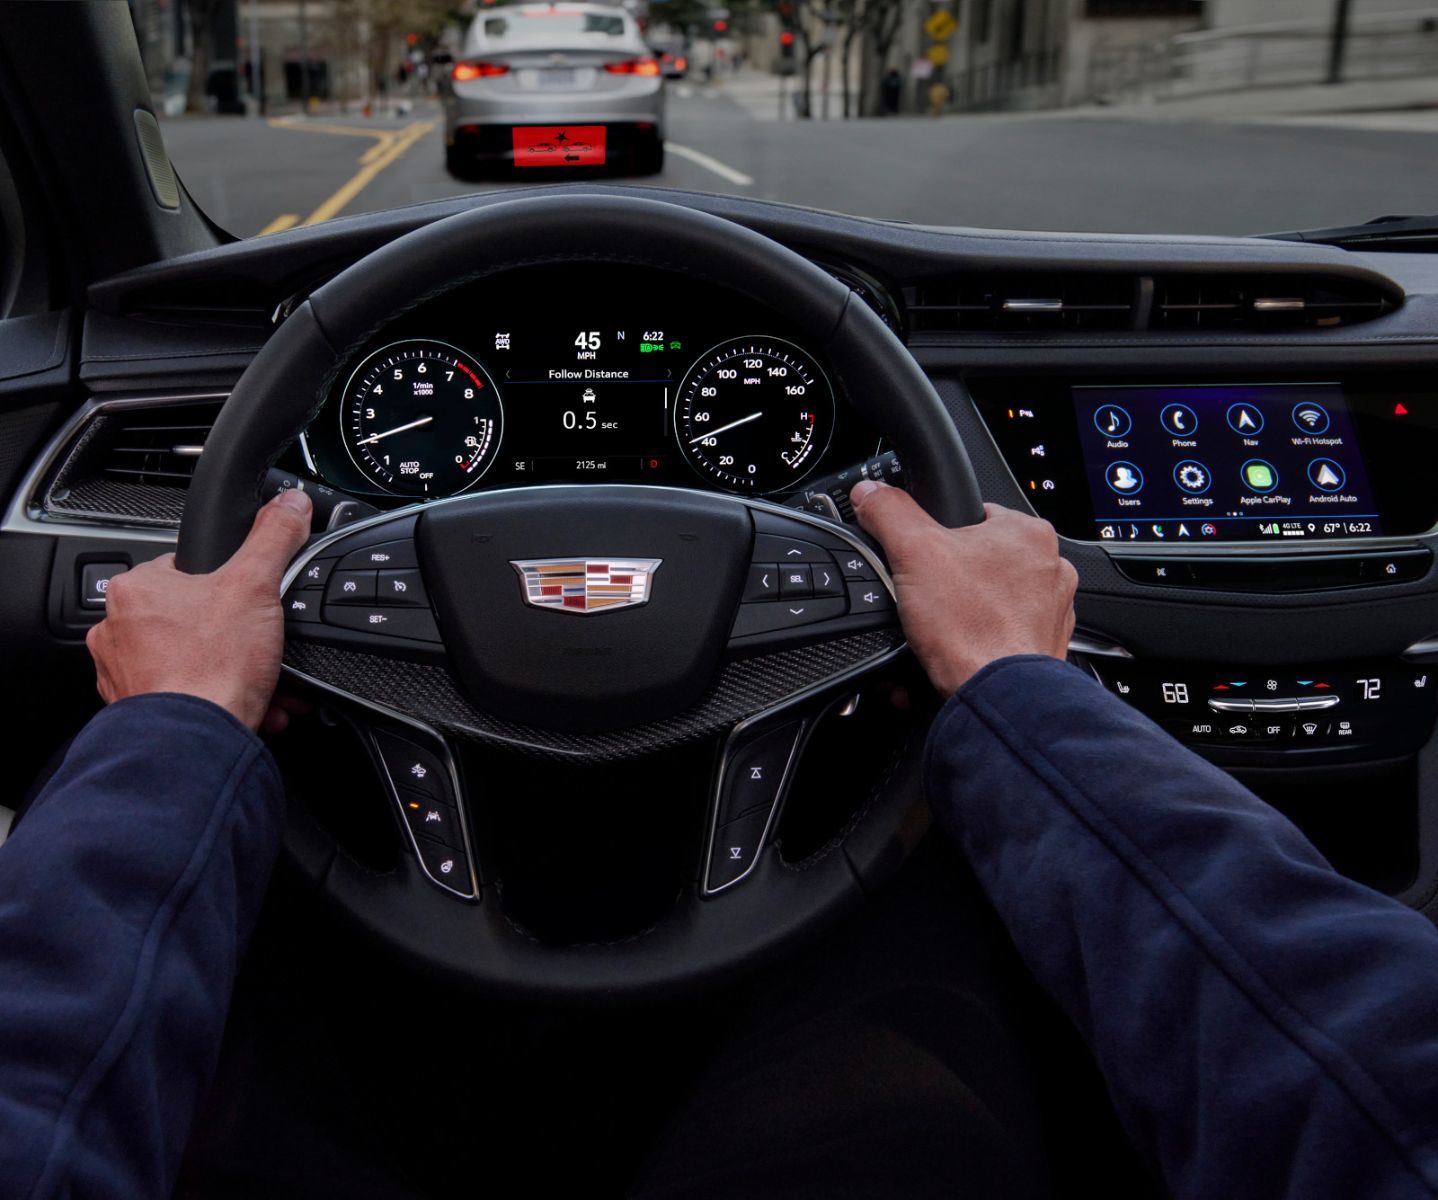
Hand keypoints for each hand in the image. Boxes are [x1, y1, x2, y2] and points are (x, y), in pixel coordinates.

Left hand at [86, 490, 313, 731]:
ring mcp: (124, 675)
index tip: (251, 604)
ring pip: (191, 660)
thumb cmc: (212, 666)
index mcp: (136, 590)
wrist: (197, 739)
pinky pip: (187, 696)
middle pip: (193, 619)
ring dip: (232, 670)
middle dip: (236, 635)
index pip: (186, 570)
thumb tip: (290, 504)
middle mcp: (117, 631)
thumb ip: (274, 537)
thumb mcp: (256, 584)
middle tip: (261, 646)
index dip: (229, 585)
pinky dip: (219, 699)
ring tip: (262, 680)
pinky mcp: (139, 711)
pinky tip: (249, 705)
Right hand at [850, 483, 1077, 696]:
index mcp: (1028, 533)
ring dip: (968, 609)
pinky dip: (982, 638)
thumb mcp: (913, 553)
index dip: (940, 534)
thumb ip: (889, 513)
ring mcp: (1052, 610)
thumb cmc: (971, 628)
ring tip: (943, 625)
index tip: (925, 556)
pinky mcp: (1044, 645)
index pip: (976, 515)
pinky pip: (1004, 632)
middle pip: (982, 559)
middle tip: (928, 596)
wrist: (996, 694)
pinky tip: (961, 647)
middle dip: (952, 577)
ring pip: (994, 597)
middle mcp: (1050, 568)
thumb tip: (872, 494)